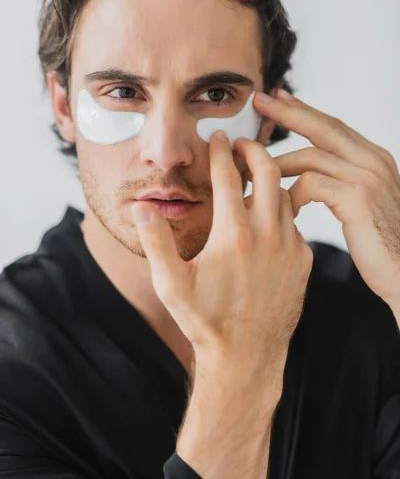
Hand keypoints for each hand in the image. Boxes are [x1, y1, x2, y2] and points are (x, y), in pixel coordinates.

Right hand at [131, 130, 312, 377]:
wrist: (247, 355)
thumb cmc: (205, 320)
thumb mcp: (170, 284)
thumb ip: (154, 242)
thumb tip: (140, 207)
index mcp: (233, 235)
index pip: (229, 176)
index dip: (222, 151)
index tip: (218, 136)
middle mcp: (267, 235)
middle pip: (268, 172)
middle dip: (255, 150)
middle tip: (242, 143)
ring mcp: (290, 247)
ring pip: (285, 195)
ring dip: (270, 178)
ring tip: (253, 173)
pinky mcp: (303, 260)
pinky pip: (295, 222)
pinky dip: (281, 209)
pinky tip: (266, 215)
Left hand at [253, 88, 399, 311]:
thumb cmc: (379, 244)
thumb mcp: (363, 203)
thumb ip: (341, 181)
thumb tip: (307, 170)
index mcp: (375, 158)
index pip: (333, 125)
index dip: (304, 110)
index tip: (279, 98)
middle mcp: (374, 161)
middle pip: (323, 126)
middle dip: (288, 112)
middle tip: (260, 101)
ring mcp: (367, 177)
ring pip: (310, 155)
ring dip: (277, 163)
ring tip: (253, 170)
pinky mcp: (357, 197)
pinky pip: (310, 184)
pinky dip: (291, 194)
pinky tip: (285, 208)